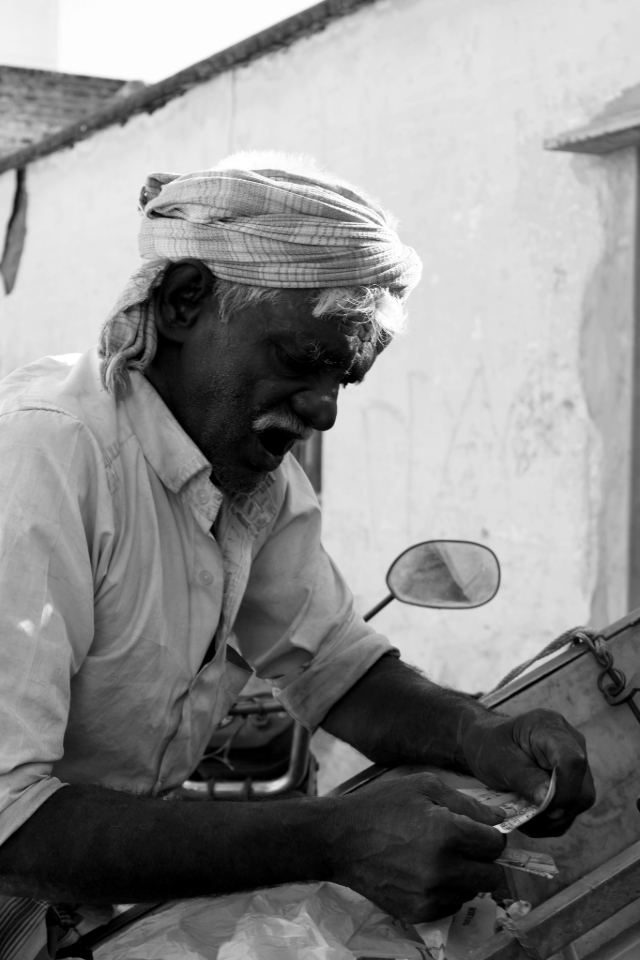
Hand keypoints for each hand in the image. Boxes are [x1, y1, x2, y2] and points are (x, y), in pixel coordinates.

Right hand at [328, 773, 506, 922]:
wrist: (342, 839)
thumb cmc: (383, 805)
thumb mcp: (424, 787)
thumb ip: (467, 803)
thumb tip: (500, 820)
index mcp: (447, 833)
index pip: (495, 845)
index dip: (492, 835)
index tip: (480, 831)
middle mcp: (442, 869)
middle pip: (492, 875)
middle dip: (484, 859)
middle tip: (465, 846)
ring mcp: (430, 896)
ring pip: (472, 892)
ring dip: (465, 876)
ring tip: (439, 857)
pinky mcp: (418, 913)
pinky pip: (451, 905)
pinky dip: (447, 890)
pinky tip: (426, 872)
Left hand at [458, 708, 595, 835]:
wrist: (488, 744)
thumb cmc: (490, 746)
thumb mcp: (499, 761)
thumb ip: (524, 778)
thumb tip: (548, 800)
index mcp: (550, 726)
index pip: (572, 760)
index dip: (564, 789)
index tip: (544, 807)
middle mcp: (571, 742)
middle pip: (581, 786)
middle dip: (555, 809)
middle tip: (526, 817)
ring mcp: (576, 763)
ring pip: (580, 802)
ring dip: (552, 819)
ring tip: (524, 818)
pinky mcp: (575, 782)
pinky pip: (572, 809)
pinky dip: (552, 821)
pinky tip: (531, 817)